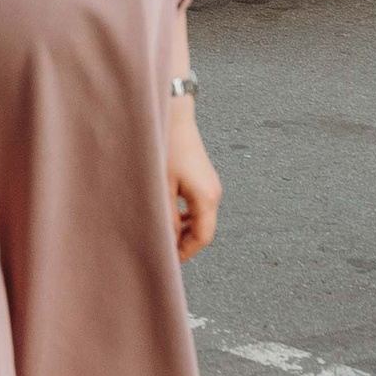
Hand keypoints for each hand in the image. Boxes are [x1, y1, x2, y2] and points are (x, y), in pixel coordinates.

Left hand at [168, 97, 220, 259]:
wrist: (173, 114)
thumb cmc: (166, 148)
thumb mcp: (162, 187)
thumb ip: (165, 217)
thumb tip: (165, 241)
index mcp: (207, 198)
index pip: (202, 238)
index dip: (185, 253)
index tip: (168, 261)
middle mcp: (213, 193)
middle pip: (203, 229)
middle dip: (183, 242)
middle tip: (162, 250)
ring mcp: (210, 184)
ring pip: (199, 218)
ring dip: (183, 229)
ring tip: (162, 234)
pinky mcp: (203, 177)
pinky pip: (197, 205)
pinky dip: (184, 215)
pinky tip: (167, 215)